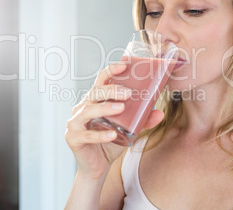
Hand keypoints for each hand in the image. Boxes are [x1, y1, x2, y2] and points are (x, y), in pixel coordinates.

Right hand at [65, 63, 163, 179]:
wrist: (98, 167)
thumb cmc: (111, 142)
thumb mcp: (129, 130)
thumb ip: (143, 121)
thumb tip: (160, 112)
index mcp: (95, 100)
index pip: (100, 81)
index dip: (110, 71)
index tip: (123, 65)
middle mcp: (82, 107)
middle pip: (94, 92)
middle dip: (111, 90)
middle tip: (128, 93)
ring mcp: (75, 122)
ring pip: (87, 110)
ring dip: (104, 108)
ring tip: (120, 108)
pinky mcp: (73, 138)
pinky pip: (87, 134)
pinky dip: (100, 134)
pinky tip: (113, 134)